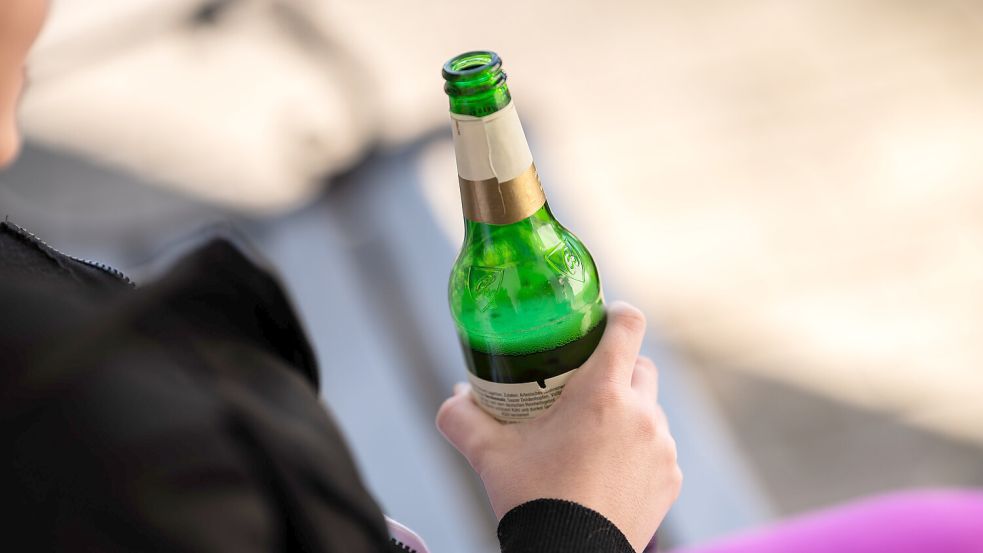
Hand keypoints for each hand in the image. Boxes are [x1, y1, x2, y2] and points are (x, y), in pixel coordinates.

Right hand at [436, 301, 681, 551]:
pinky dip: (638, 450)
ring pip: (650, 409)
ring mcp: (662, 447)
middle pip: (641, 365)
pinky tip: (609, 469)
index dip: (615, 315)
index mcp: (602, 393)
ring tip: (593, 436)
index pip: (628, 325)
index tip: (600, 321)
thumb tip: (454, 396)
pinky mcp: (671, 478)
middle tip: (584, 386)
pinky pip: (658, 449)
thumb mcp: (488, 454)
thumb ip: (462, 416)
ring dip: (628, 412)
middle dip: (617, 368)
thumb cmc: (532, 499)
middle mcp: (642, 413)